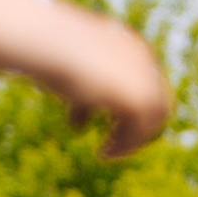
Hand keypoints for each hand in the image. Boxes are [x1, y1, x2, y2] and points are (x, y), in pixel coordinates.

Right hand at [37, 7, 171, 159]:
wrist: (45, 41)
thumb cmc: (44, 48)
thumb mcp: (63, 65)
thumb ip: (75, 82)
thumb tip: (73, 105)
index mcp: (127, 43)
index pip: (140, 78)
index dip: (123, 102)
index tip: (102, 118)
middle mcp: (142, 58)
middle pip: (153, 99)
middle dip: (134, 122)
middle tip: (115, 140)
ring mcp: (143, 76)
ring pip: (153, 117)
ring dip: (131, 138)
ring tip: (108, 153)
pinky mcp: (138, 97)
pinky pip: (141, 129)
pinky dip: (125, 145)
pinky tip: (103, 154)